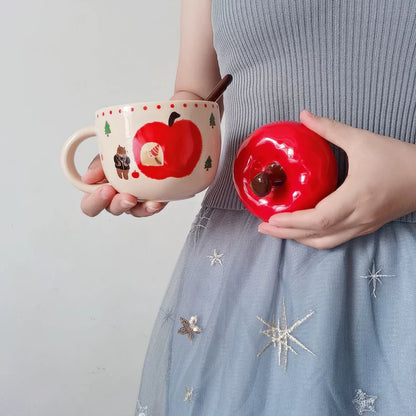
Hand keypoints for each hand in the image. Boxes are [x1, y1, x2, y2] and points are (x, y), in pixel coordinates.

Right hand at [80, 155, 166, 216]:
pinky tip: (155, 202)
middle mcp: (116, 196)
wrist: (154, 149)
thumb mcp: (109, 151)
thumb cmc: (127, 149)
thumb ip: (98, 164)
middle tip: (127, 196)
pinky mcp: (151, 200)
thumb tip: (87, 178)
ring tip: (143, 200)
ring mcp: (134, 200)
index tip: (106, 189)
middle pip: (111, 210)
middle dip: (118, 204)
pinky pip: (151, 208)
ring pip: (133, 211)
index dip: (94, 201)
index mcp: (100, 186)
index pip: (89, 204)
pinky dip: (152, 206)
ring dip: (137, 208)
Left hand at [258, 110, 415, 248]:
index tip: (270, 218)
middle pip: (316, 236)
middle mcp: (358, 218)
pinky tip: (303, 231)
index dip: (292, 222)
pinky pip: (336, 239)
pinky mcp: (367, 227)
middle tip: (262, 228)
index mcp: (355, 198)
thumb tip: (303, 115)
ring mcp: (363, 226)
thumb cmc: (397, 158)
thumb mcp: (362, 140)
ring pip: (326, 242)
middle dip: (286, 234)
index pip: (318, 219)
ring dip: (299, 240)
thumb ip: (330, 129)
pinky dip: (315, 238)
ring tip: (279, 232)